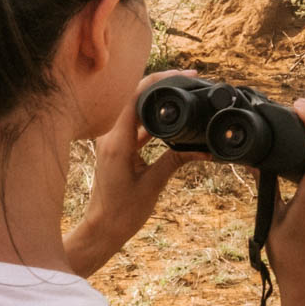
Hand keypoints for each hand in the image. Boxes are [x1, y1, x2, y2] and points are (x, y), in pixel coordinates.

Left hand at [67, 69, 205, 274]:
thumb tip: (202, 149)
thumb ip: (176, 160)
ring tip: (182, 95)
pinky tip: (170, 120)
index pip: (135, 95)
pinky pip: (134, 123)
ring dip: (158, 100)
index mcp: (116, 141)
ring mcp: (110, 139)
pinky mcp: (115, 146)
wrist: (102, 229)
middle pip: (134, 95)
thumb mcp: (154, 184)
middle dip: (162, 84)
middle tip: (188, 80)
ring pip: (135, 108)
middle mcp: (109, 135)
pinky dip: (152, 118)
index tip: (184, 76)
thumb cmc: (122, 212)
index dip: (161, 80)